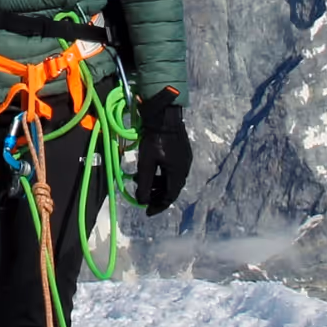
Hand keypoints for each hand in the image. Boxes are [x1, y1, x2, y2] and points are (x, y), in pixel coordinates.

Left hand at [135, 88, 191, 215]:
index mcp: (178, 173)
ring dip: (157, 183)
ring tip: (141, 181)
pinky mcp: (182, 151)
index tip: (146, 211)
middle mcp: (185, 168)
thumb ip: (145, 183)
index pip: (169, 197)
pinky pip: (172, 169)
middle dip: (156, 195)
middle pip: (172, 189)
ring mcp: (185, 159)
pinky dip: (161, 173)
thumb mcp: (146, 162)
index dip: (158, 205)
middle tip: (144, 197)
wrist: (165, 114)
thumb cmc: (155, 139)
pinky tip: (150, 169)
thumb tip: (143, 201)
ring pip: (171, 178)